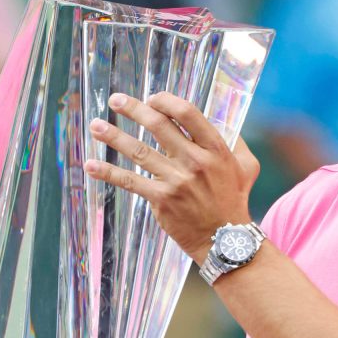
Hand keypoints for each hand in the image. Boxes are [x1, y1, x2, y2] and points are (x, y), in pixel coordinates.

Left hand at [84, 92, 259, 262]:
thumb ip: (235, 141)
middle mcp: (195, 162)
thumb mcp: (246, 166)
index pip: (187, 113)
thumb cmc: (234, 200)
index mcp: (215, 149)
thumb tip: (222, 119)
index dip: (166, 101)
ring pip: (139, 151)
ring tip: (96, 125)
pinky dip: (109, 173)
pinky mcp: (162, 200)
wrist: (225, 239)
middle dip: (134, 109)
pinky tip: (90, 165)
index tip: (152, 98)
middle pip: (159, 126)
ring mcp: (177, 181)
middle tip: (116, 99)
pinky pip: (131, 182)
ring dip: (114, 136)